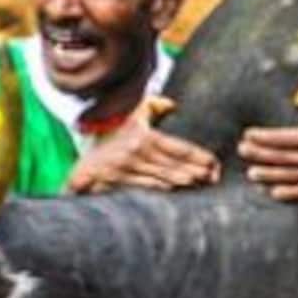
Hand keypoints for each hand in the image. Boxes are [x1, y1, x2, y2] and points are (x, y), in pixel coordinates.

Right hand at [66, 97, 221, 194]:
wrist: (83, 163)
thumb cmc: (111, 136)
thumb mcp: (131, 115)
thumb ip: (152, 106)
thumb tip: (172, 105)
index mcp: (144, 136)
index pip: (179, 148)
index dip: (199, 156)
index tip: (214, 163)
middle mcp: (138, 153)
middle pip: (176, 165)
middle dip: (198, 172)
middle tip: (214, 177)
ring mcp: (129, 170)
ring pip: (166, 178)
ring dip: (186, 182)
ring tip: (202, 184)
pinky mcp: (122, 183)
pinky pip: (150, 188)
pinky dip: (166, 190)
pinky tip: (180, 192)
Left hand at [239, 77, 297, 201]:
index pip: (286, 139)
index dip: (265, 137)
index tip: (248, 135)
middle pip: (286, 158)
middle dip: (261, 155)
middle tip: (242, 151)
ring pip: (295, 176)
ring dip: (271, 175)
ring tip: (252, 174)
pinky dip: (291, 192)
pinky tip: (274, 191)